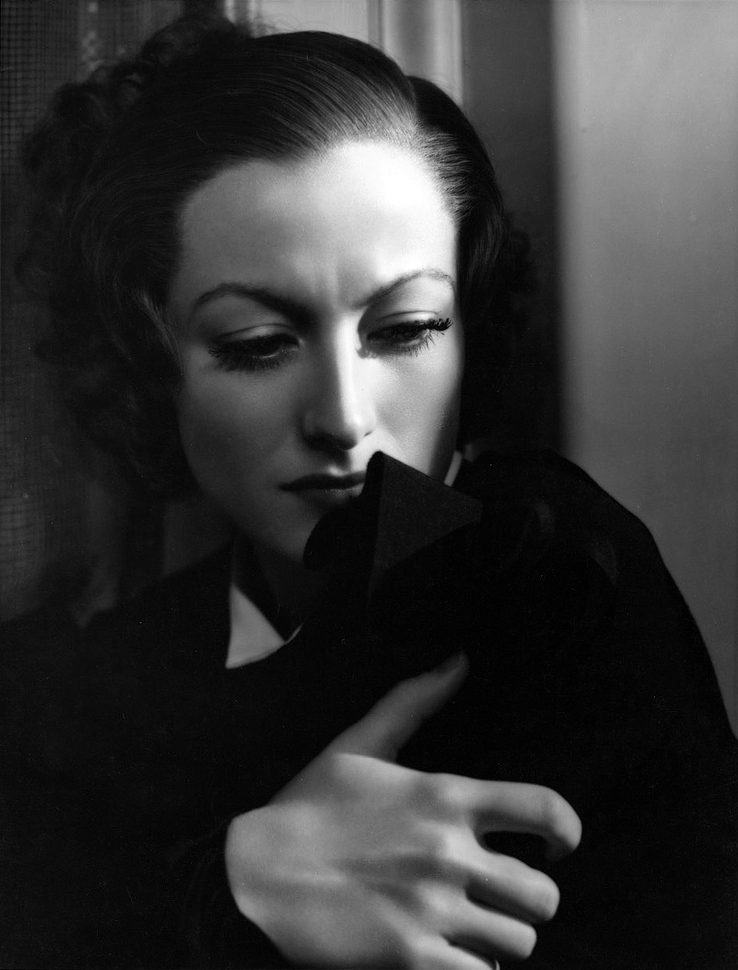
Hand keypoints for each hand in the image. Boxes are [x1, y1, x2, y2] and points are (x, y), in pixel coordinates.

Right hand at [225, 656, 581, 968]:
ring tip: (472, 930)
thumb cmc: (309, 806)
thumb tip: (459, 659)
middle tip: (500, 899)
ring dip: (500, 942)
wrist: (254, 874)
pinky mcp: (411, 957)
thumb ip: (414, 701)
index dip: (568, 833)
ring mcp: (432, 907)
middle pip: (543, 896)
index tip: (558, 848)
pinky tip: (448, 957)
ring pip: (518, 944)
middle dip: (528, 901)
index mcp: (445, 796)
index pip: (544, 810)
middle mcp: (449, 852)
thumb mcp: (359, 744)